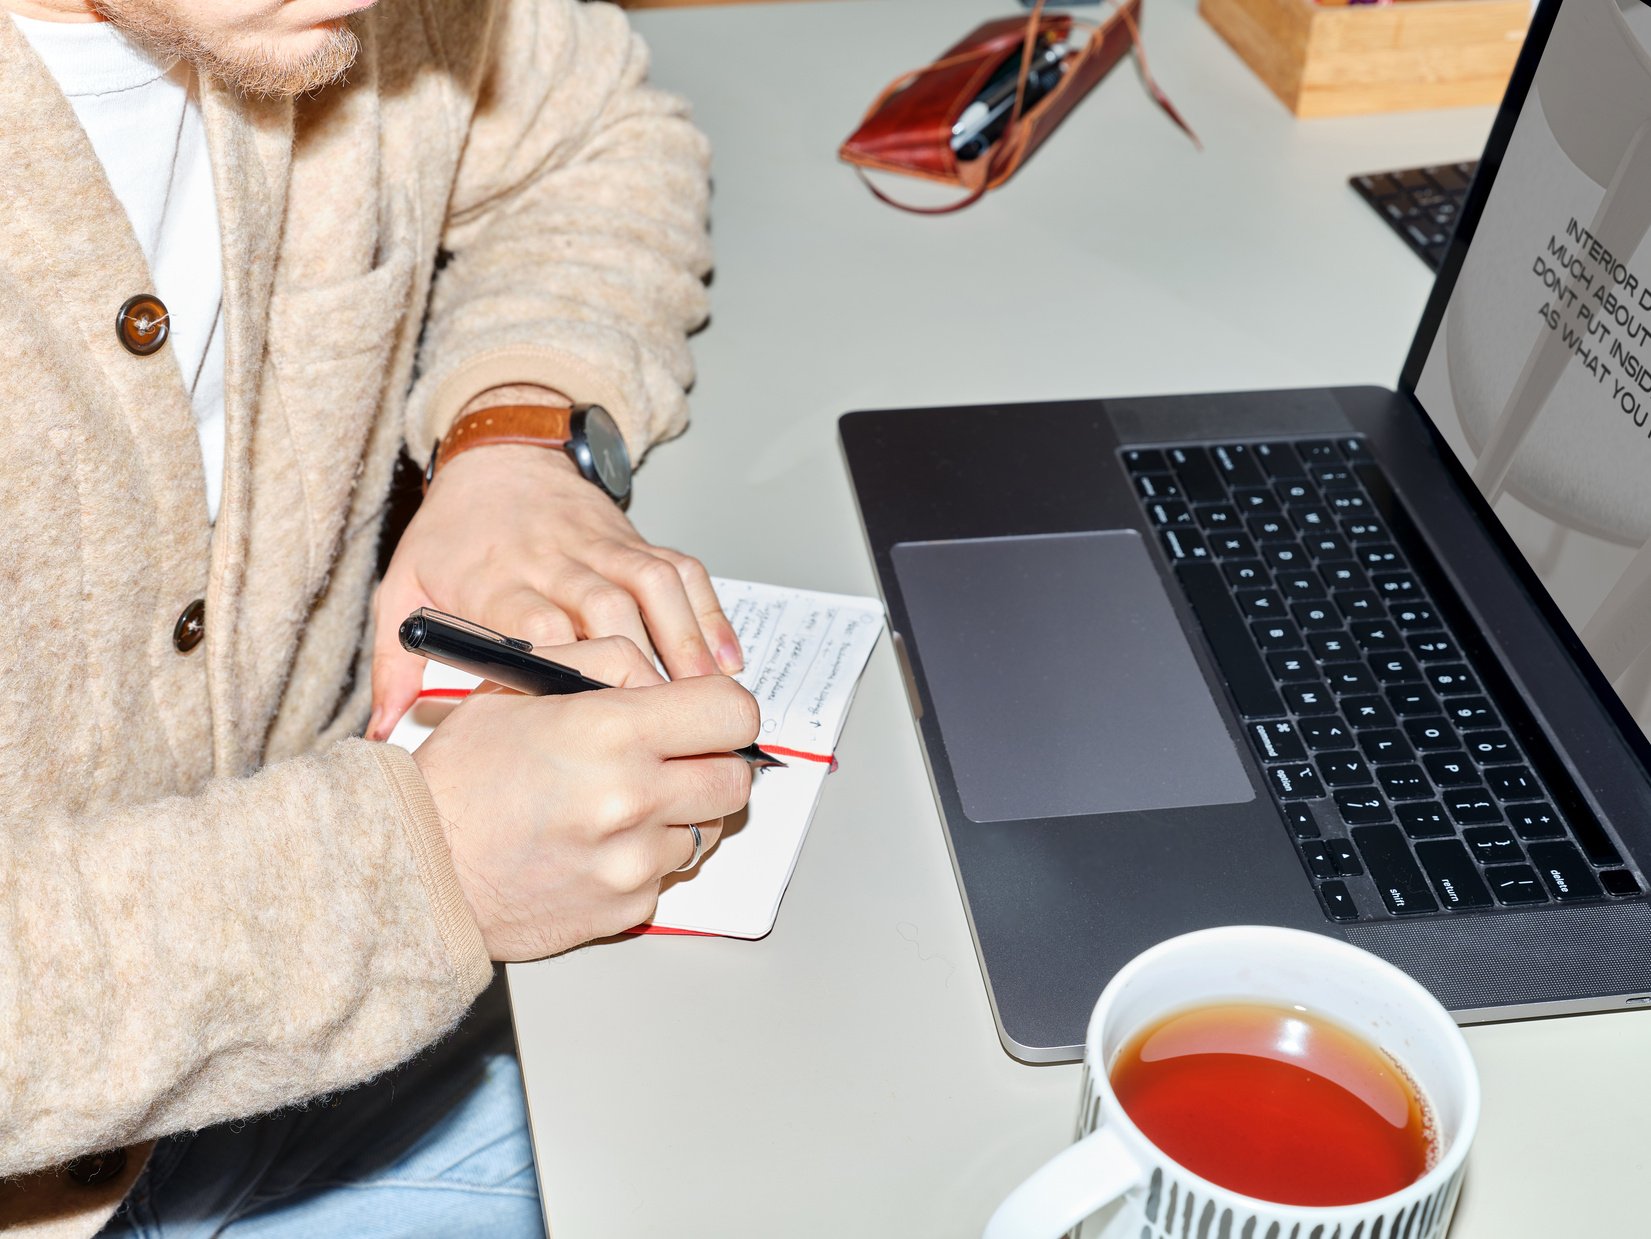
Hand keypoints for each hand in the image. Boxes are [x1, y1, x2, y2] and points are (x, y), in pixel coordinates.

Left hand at [368, 444, 742, 740]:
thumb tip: (382, 731)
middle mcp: (553, 557)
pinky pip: (682, 570)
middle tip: (659, 724)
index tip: (587, 718)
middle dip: (638, 665)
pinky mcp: (636, 538)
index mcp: (494, 576)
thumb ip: (392, 661)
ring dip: (684, 642)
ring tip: (706, 697)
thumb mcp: (402, 587)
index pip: (536, 623)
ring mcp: (601, 545)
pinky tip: (726, 658)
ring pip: (652, 588)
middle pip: (605, 608)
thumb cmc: (453, 533)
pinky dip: (709, 612)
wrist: (498, 455)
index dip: (567, 669)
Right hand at [411, 637, 759, 958]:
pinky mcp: (627, 909)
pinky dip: (646, 856)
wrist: (414, 870)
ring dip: (679, 812)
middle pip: (736, 778)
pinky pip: (668, 874)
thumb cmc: (459, 778)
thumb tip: (665, 678)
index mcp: (614, 732)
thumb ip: (606, 663)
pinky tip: (597, 842)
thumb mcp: (520, 685)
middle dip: (713, 762)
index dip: (727, 710)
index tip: (709, 714)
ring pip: (707, 828)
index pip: (734, 713)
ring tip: (619, 800)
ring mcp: (634, 862)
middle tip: (674, 757)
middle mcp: (634, 799)